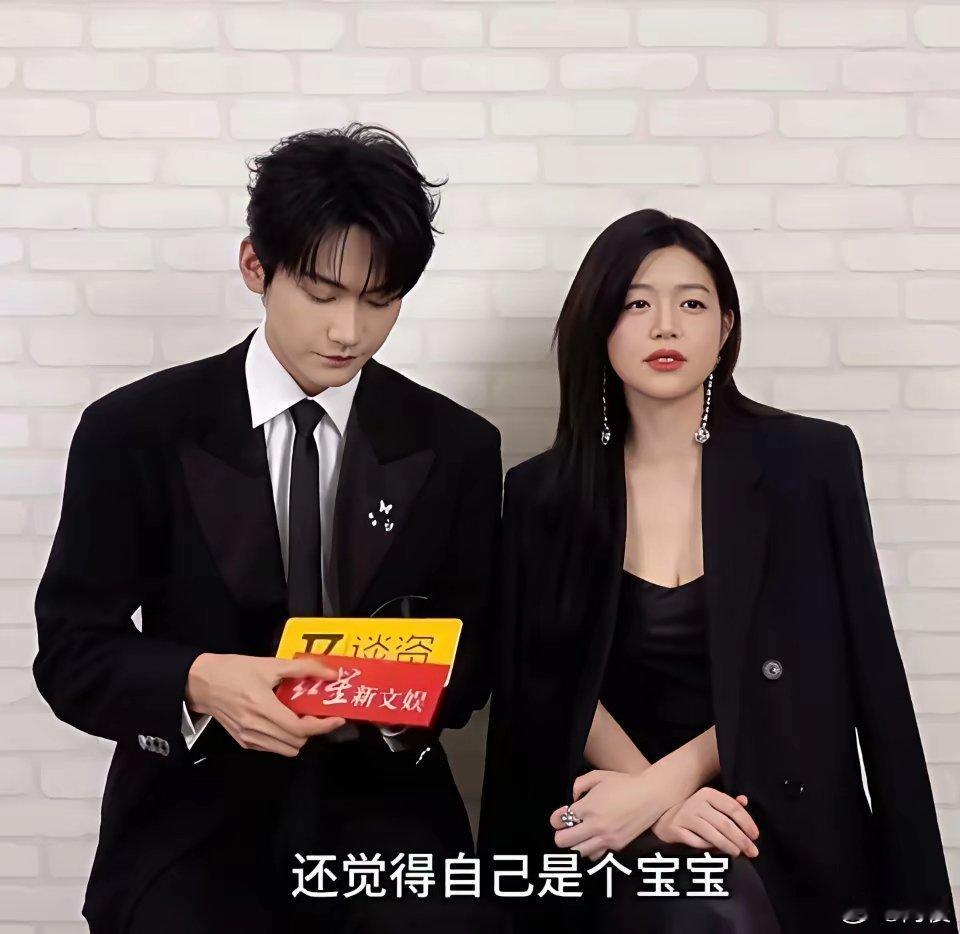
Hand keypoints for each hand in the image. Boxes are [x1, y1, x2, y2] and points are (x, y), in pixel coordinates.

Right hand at [185, 653, 346, 755]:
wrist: (202, 683)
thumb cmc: (236, 670)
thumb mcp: (271, 664)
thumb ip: (303, 669)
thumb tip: (332, 674)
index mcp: (263, 707)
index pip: (300, 728)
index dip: (323, 726)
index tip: (338, 718)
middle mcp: (255, 728)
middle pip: (297, 742)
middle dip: (313, 731)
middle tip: (319, 714)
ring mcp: (248, 738)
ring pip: (286, 750)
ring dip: (299, 737)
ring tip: (303, 718)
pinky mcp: (243, 742)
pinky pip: (272, 748)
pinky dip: (284, 740)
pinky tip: (284, 722)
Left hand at [548, 769, 668, 861]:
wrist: (651, 795)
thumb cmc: (624, 783)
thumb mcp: (598, 776)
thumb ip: (578, 785)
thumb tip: (572, 800)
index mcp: (588, 807)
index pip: (561, 820)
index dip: (557, 818)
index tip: (560, 816)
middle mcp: (595, 825)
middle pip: (564, 841)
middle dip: (561, 835)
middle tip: (566, 830)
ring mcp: (607, 838)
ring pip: (578, 852)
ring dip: (575, 845)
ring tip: (579, 836)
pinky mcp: (618, 845)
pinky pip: (596, 855)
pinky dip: (591, 850)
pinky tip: (593, 841)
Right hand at [651, 788, 759, 858]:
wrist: (665, 819)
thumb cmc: (695, 814)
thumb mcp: (711, 805)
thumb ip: (729, 804)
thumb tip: (745, 800)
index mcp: (708, 793)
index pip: (733, 808)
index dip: (747, 822)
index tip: (756, 836)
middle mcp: (696, 802)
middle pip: (725, 823)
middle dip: (741, 839)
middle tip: (753, 852)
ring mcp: (685, 815)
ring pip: (712, 834)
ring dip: (728, 846)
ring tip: (737, 853)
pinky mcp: (676, 828)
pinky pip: (697, 842)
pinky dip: (708, 848)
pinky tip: (716, 853)